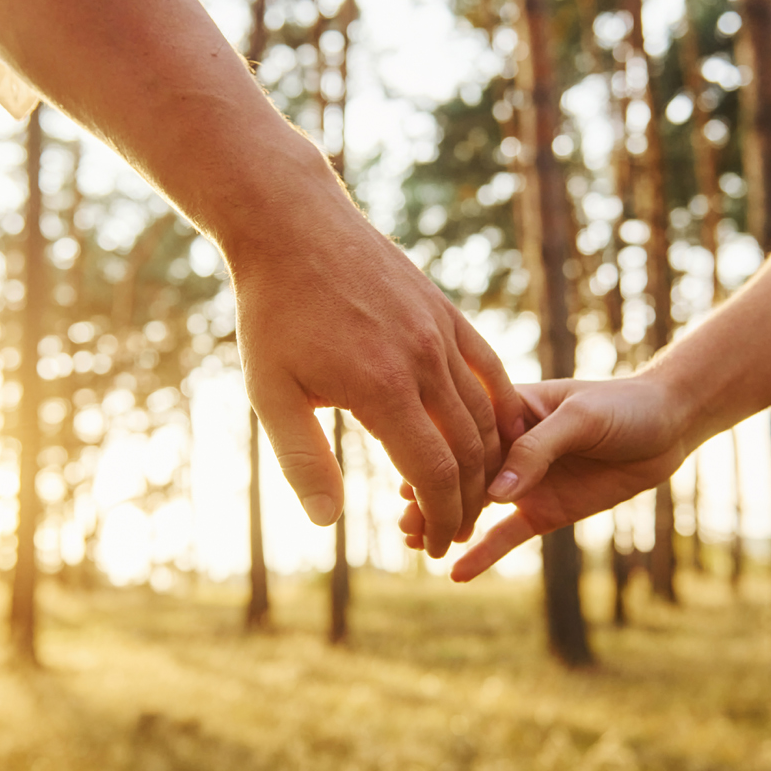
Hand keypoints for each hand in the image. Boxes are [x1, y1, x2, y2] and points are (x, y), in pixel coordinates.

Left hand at [228, 168, 527, 556]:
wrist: (292, 227)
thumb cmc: (272, 313)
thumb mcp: (271, 394)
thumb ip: (303, 460)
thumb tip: (328, 522)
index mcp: (382, 388)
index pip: (434, 472)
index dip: (441, 516)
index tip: (437, 544)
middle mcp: (424, 361)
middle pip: (469, 451)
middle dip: (467, 502)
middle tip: (454, 532)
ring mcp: (441, 332)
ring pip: (486, 413)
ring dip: (485, 463)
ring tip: (470, 495)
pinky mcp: (446, 311)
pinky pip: (488, 369)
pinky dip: (499, 409)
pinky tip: (496, 436)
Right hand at [399, 373, 690, 580]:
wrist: (668, 428)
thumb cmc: (623, 407)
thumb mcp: (580, 418)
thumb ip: (537, 450)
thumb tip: (496, 493)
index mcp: (506, 409)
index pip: (462, 434)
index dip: (436, 456)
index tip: (407, 477)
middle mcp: (506, 447)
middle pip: (458, 474)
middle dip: (430, 496)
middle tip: (404, 522)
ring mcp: (523, 482)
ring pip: (474, 507)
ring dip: (445, 523)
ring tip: (414, 544)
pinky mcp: (542, 511)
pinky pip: (506, 536)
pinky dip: (483, 554)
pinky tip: (456, 573)